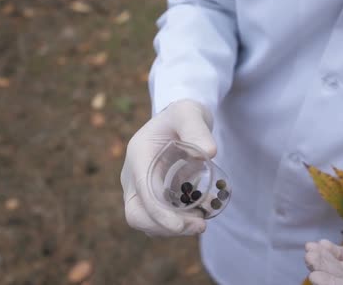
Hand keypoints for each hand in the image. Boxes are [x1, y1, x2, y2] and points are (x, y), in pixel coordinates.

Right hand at [120, 99, 215, 236]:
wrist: (179, 120)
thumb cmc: (183, 114)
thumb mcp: (189, 113)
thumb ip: (197, 128)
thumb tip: (210, 152)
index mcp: (138, 157)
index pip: (142, 194)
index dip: (159, 215)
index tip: (182, 225)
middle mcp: (133, 176)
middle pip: (136, 215)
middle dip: (165, 227)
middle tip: (199, 225)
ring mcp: (140, 188)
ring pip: (146, 221)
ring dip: (172, 229)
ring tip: (201, 222)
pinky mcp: (152, 195)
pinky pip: (157, 218)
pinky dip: (175, 224)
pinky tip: (198, 216)